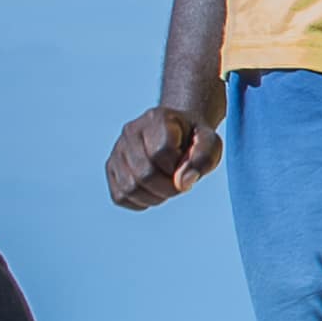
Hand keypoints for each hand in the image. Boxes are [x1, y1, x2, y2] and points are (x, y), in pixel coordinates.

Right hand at [105, 102, 219, 212]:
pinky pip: (121, 196)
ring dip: (156, 197)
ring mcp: (117, 150)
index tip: (188, 164)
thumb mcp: (211, 142)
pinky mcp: (110, 168)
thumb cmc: (195, 138)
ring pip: (130, 188)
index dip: (180, 167)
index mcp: (156, 118)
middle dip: (169, 187)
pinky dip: (142, 202)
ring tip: (168, 186)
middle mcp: (130, 131)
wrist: (179, 133)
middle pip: (144, 174)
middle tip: (181, 182)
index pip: (161, 152)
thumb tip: (182, 183)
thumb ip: (204, 159)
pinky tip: (154, 190)